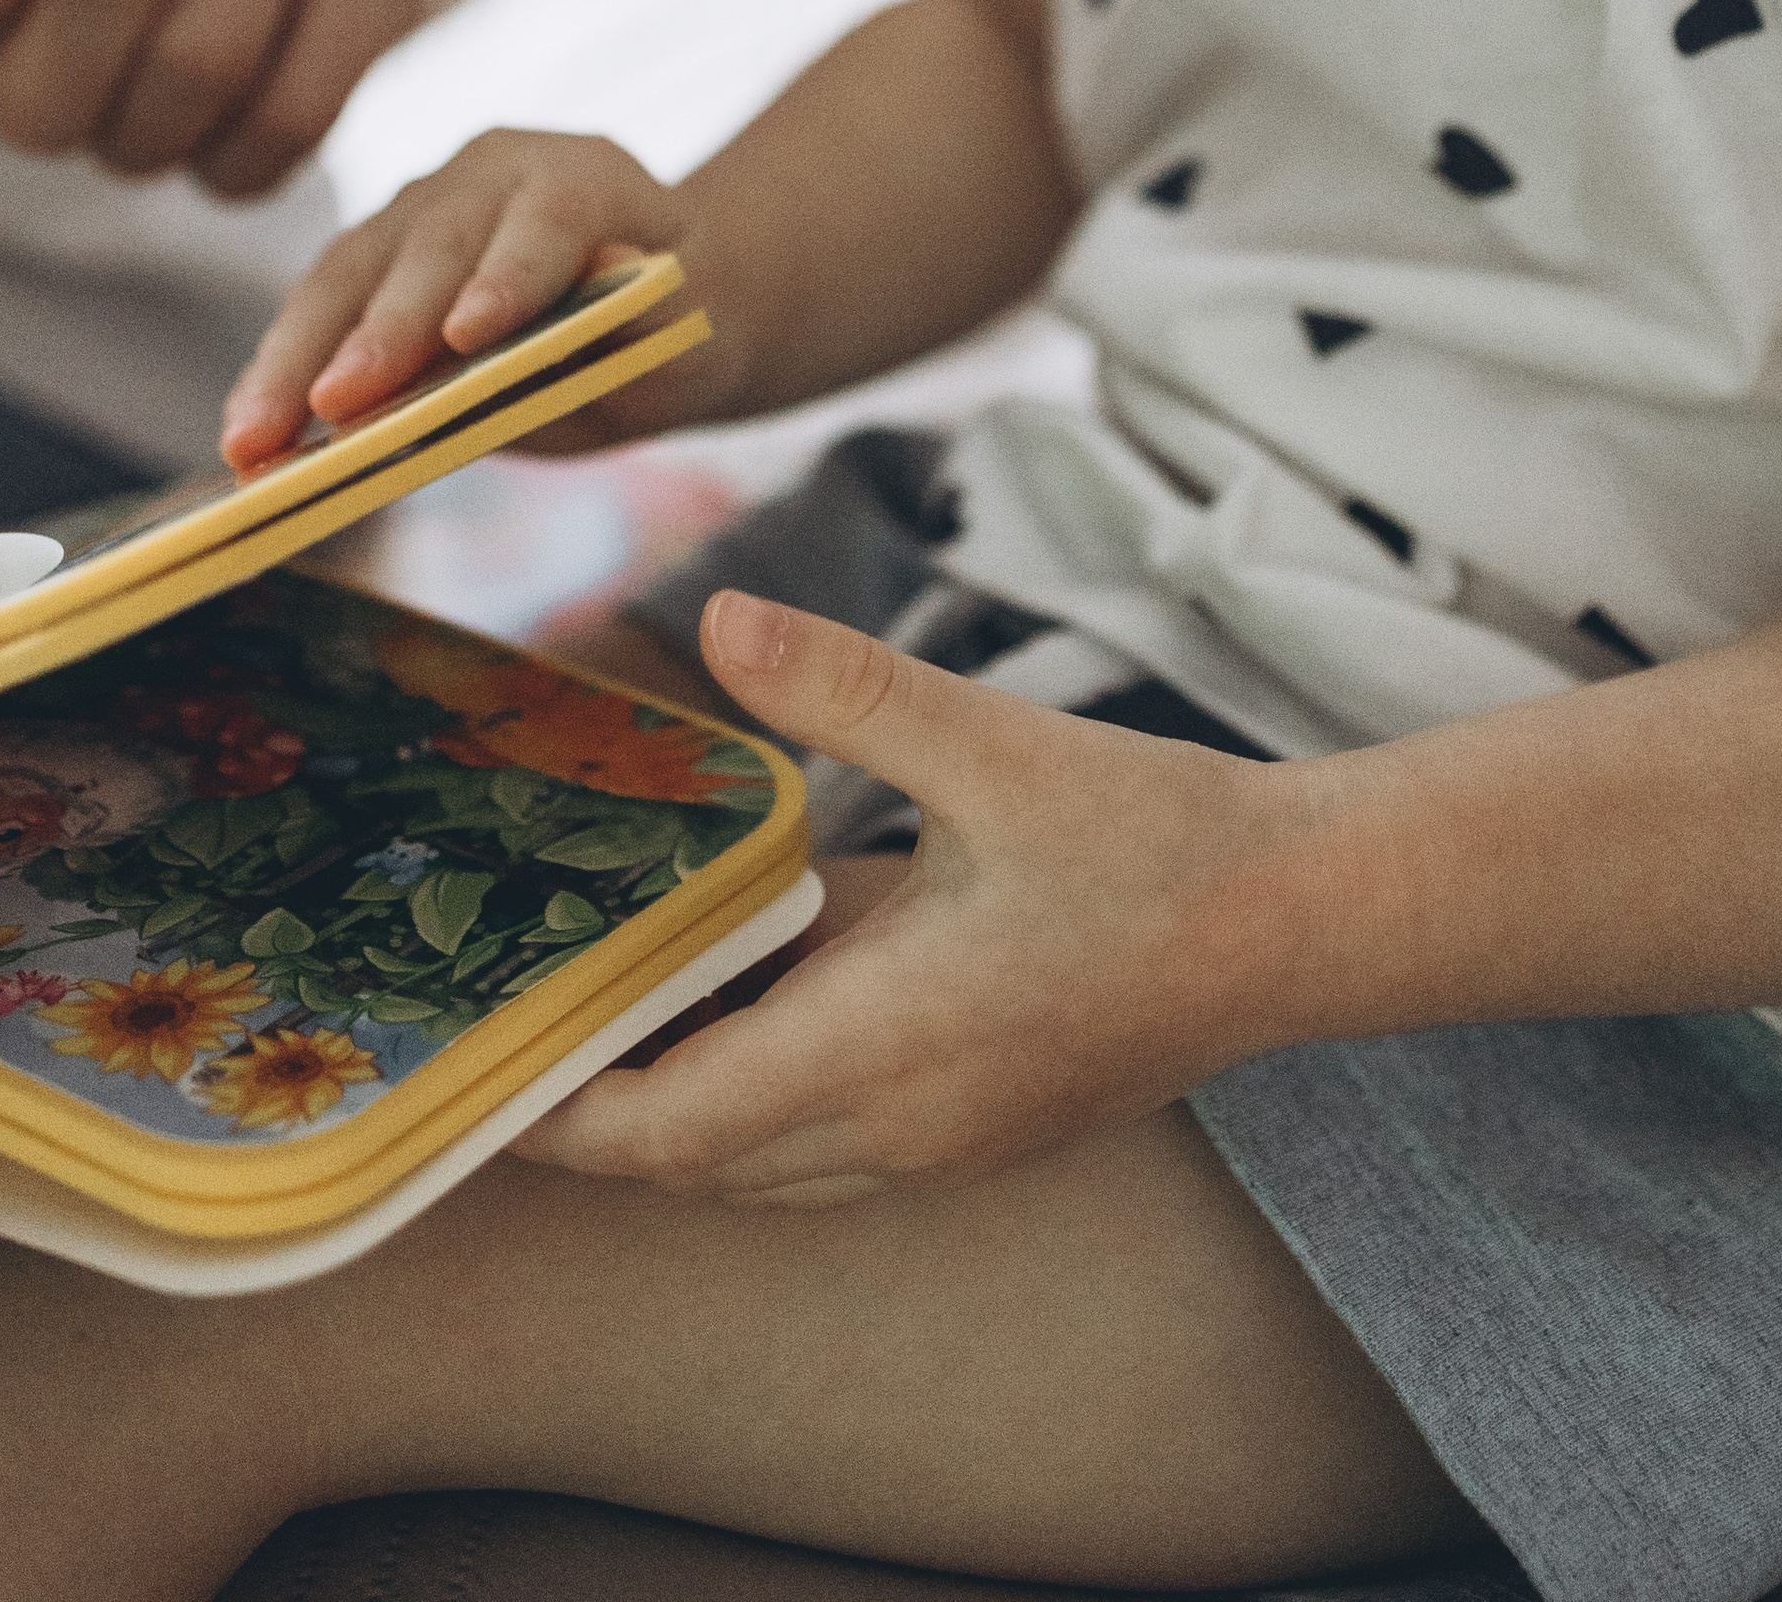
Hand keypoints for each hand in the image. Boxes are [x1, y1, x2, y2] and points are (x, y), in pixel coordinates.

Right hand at [221, 126, 706, 467]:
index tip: (469, 337)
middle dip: (381, 330)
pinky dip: (282, 369)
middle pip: (432, 244)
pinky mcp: (377, 247)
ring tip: (251, 439)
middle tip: (334, 405)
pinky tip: (247, 434)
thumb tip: (561, 331)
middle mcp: (496, 171)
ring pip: (351, 268)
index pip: (550, 218)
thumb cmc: (667, 328)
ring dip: (295, 355)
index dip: (509, 275)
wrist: (649, 299)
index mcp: (587, 178)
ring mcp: (425, 200)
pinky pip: (322, 301)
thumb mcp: (688, 343)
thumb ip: (640, 334)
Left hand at [514, 595, 1286, 1201]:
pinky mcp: (981, 1130)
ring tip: (615, 978)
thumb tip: (718, 620)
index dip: (560, 1110)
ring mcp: (946, 1145)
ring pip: (760, 1161)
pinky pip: (826, 1143)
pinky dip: (758, 1086)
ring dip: (680, 1095)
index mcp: (889, 1050)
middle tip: (513, 998)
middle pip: (695, 1160)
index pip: (669, 1132)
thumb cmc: (1159, 838)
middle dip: (597, 1100)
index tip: (476, 1055)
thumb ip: (849, 689)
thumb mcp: (994, 744)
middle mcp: (903, 1129)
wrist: (1305, 920)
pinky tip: (753, 978)